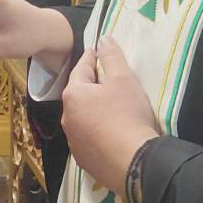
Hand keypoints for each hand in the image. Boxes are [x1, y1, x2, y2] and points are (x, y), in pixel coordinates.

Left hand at [60, 37, 159, 201]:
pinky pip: (90, 140)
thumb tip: (102, 39)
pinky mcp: (85, 161)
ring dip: (94, 111)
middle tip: (107, 79)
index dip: (91, 58)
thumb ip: (111, 57)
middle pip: (80, 95)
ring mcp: (74, 142)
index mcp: (73, 96)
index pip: (81, 69)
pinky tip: (111, 134)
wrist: (135, 164)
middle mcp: (67, 119)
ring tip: (110, 108)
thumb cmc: (127, 115)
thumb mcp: (123, 80)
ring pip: (83, 119)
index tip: (96, 51)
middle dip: (91, 86)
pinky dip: (98, 133)